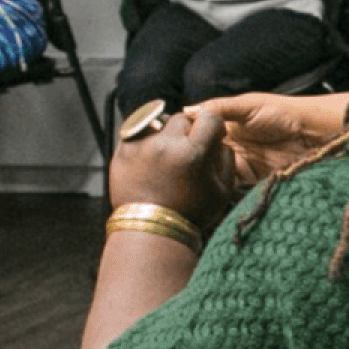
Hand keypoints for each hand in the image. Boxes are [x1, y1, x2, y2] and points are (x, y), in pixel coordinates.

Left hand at [107, 107, 239, 230]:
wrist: (151, 231)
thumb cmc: (191, 213)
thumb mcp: (222, 191)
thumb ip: (227, 160)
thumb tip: (220, 141)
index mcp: (193, 153)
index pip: (209, 117)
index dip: (214, 126)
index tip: (213, 136)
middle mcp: (165, 144)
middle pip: (182, 118)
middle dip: (188, 131)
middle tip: (188, 150)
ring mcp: (140, 146)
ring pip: (158, 123)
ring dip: (165, 133)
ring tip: (167, 154)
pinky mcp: (122, 152)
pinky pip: (137, 133)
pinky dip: (146, 141)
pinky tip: (151, 159)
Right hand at [185, 90, 348, 187]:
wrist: (312, 134)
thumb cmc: (283, 112)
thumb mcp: (248, 104)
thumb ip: (219, 108)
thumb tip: (187, 110)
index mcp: (226, 124)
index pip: (199, 133)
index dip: (186, 138)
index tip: (173, 141)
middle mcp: (230, 144)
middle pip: (203, 155)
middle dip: (192, 159)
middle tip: (180, 161)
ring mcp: (240, 162)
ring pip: (213, 171)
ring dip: (205, 172)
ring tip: (194, 172)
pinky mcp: (251, 178)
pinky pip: (231, 184)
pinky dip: (221, 184)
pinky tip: (211, 182)